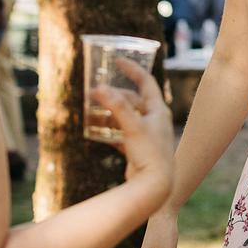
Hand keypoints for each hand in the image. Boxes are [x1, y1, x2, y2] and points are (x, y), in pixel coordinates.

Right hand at [89, 57, 173, 194]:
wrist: (155, 186)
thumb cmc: (150, 154)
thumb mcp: (133, 127)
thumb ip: (117, 107)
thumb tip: (100, 88)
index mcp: (159, 110)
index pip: (146, 82)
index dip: (132, 69)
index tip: (117, 61)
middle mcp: (155, 121)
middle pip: (131, 101)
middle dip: (111, 97)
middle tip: (91, 95)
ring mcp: (147, 135)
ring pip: (124, 119)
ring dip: (107, 115)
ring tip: (88, 116)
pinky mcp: (138, 150)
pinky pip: (121, 135)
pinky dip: (109, 132)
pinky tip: (95, 133)